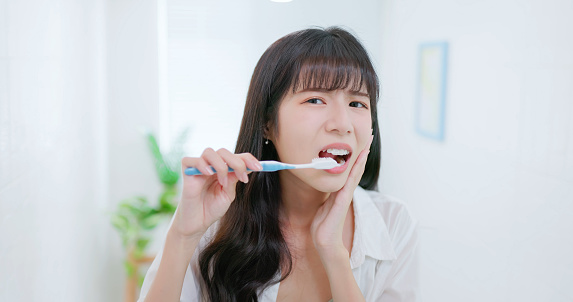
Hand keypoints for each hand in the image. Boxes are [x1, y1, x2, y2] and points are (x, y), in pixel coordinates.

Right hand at [171, 148, 261, 240]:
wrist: (197, 224)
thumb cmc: (211, 210)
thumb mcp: (228, 194)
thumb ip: (234, 179)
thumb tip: (247, 166)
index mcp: (222, 169)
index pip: (235, 157)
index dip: (248, 159)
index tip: (260, 168)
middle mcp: (210, 166)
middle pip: (224, 152)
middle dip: (237, 162)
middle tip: (243, 178)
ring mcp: (198, 168)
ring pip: (210, 152)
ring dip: (221, 165)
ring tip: (223, 183)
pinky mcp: (186, 173)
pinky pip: (191, 160)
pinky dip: (202, 164)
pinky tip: (208, 173)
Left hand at [310, 135, 373, 258]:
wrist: (325, 241)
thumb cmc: (323, 225)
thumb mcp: (323, 205)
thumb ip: (327, 196)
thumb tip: (324, 186)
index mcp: (340, 191)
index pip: (349, 170)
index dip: (354, 156)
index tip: (359, 142)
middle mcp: (345, 192)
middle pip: (356, 168)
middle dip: (361, 153)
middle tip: (367, 137)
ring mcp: (345, 196)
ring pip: (355, 173)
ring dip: (361, 159)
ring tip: (366, 145)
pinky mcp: (343, 201)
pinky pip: (350, 182)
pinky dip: (355, 171)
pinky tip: (358, 161)